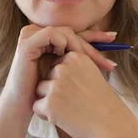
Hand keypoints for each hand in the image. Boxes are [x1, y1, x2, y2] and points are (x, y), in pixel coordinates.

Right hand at [0, 25, 116, 125]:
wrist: (24, 106)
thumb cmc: (45, 93)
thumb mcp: (66, 73)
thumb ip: (80, 61)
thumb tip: (109, 56)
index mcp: (47, 38)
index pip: (75, 34)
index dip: (95, 36)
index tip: (114, 39)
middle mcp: (38, 32)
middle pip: (72, 32)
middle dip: (92, 44)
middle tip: (107, 56)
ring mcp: (30, 35)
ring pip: (65, 31)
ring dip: (79, 46)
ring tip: (88, 61)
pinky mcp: (26, 42)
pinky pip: (51, 34)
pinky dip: (61, 43)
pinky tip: (65, 57)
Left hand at [33, 51, 130, 137]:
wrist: (111, 124)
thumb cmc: (103, 102)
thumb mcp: (93, 74)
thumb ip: (75, 68)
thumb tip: (56, 68)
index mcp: (75, 57)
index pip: (56, 64)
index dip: (62, 78)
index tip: (76, 89)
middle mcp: (64, 67)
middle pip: (46, 75)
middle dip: (54, 88)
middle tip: (73, 101)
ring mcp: (56, 84)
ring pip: (39, 89)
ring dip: (48, 100)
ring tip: (68, 109)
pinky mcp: (50, 102)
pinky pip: (36, 106)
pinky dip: (45, 114)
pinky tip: (62, 117)